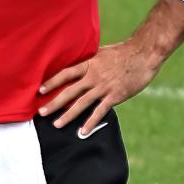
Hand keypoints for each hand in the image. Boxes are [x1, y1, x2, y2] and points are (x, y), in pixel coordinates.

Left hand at [38, 39, 160, 136]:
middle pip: (70, 91)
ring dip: (68, 115)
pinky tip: (82, 131)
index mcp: (89, 64)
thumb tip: (79, 63)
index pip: (65, 74)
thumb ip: (90, 60)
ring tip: (57, 124)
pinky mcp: (115, 96)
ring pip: (82, 103)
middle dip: (54, 103)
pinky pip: (100, 111)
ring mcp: (104, 87)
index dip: (52, 82)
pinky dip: (90, 122)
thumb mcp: (101, 53)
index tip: (40, 90)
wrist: (143, 54)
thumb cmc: (123, 52)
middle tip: (41, 113)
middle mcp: (93, 76)